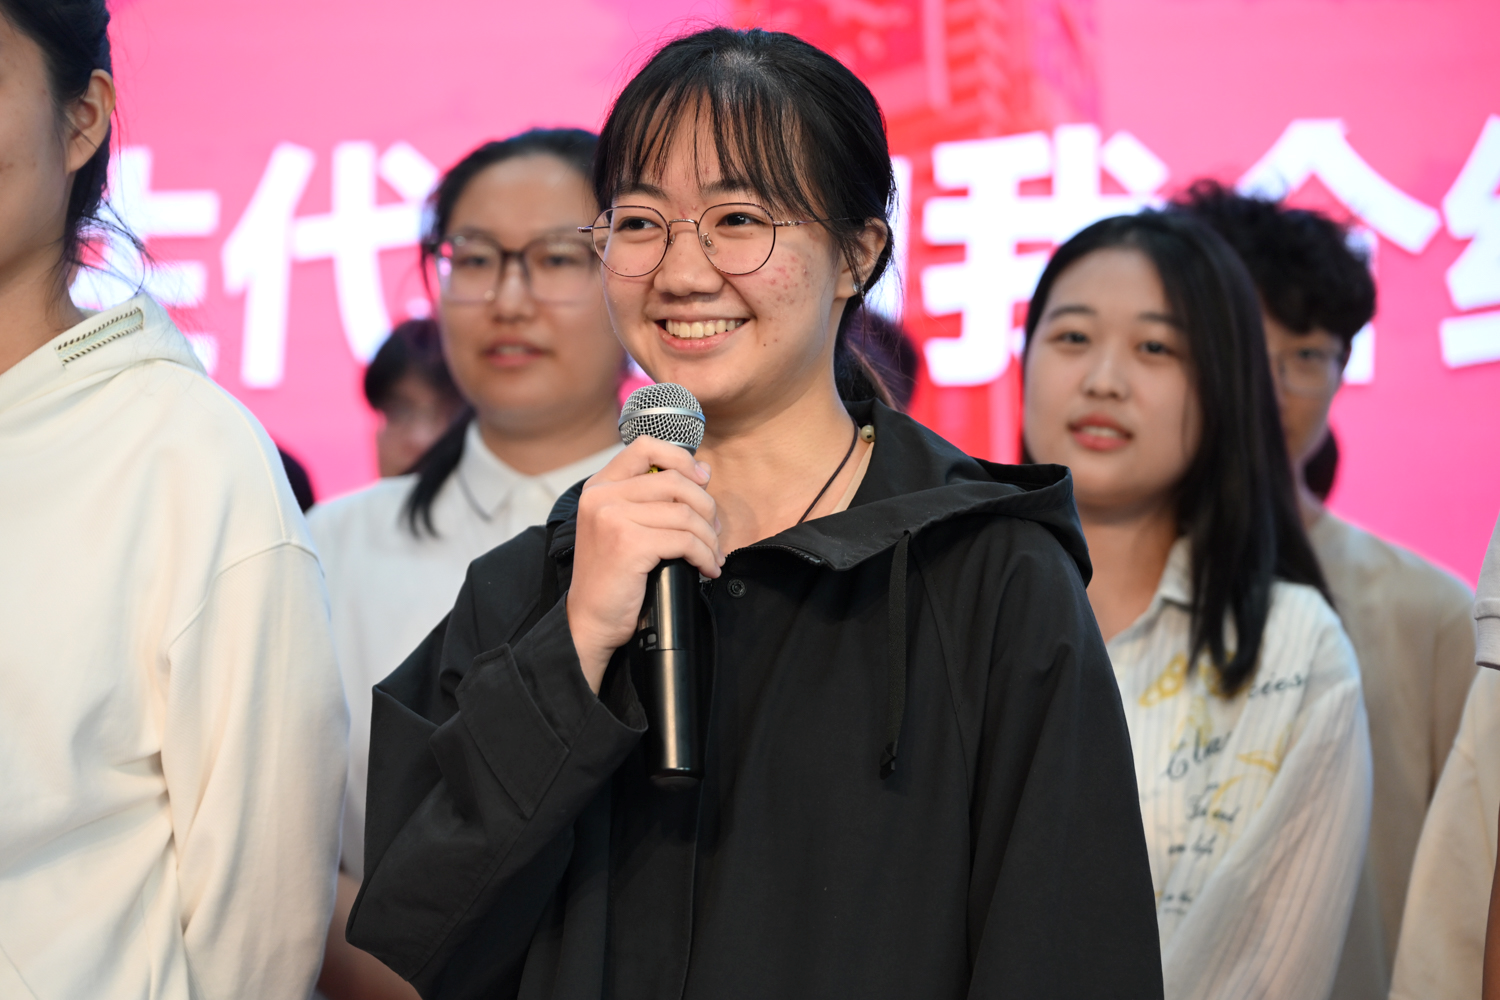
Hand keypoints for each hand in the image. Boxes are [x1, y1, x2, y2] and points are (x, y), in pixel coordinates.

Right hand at [566, 437, 722, 691]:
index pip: (644, 447)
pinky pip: (685, 541)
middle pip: (675, 482)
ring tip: (712, 555)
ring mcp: (612, 517)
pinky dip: (705, 556)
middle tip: (714, 533)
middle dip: (706, 508)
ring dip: (710, 538)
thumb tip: (702, 469)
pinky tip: (707, 569)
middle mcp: (601, 496)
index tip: (702, 479)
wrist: (589, 620)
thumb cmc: (613, 576)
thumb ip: (654, 497)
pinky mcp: (628, 543)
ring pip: (685, 514)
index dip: (681, 458)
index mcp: (599, 486)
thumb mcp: (625, 526)